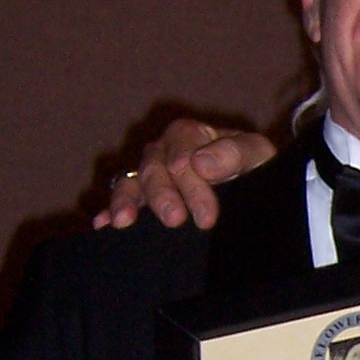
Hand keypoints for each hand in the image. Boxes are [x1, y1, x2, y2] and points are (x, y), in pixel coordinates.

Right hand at [94, 120, 277, 231]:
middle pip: (154, 170)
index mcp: (188, 135)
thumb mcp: (256, 154)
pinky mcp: (141, 197)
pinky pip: (121, 200)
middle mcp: (163, 152)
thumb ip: (235, 152)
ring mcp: (149, 174)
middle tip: (175, 221)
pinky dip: (110, 210)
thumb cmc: (252, 165)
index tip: (207, 216)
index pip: (182, 156)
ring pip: (132, 183)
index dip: (193, 186)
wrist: (251, 185)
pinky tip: (103, 224)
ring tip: (125, 221)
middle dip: (164, 196)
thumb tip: (203, 162)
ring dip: (127, 202)